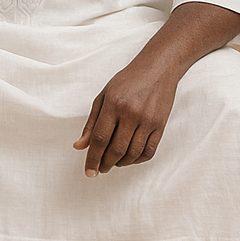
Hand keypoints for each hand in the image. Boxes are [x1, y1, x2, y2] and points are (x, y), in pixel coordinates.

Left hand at [73, 61, 179, 175]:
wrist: (158, 68)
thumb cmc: (128, 81)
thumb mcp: (104, 96)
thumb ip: (91, 122)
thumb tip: (79, 146)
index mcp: (113, 104)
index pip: (99, 138)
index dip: (92, 158)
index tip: (89, 171)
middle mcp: (131, 113)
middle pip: (116, 149)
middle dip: (105, 164)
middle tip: (100, 169)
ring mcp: (147, 120)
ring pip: (133, 153)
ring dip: (121, 163)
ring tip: (114, 163)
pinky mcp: (160, 125)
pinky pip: (149, 151)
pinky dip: (138, 160)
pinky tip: (130, 158)